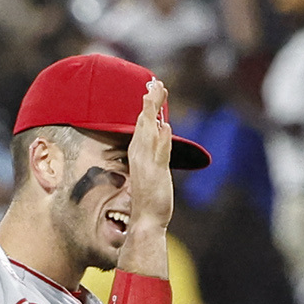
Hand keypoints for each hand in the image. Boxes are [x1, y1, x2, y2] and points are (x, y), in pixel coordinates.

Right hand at [121, 80, 178, 239]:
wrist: (145, 222)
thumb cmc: (150, 200)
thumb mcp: (154, 171)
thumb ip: (159, 151)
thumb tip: (164, 130)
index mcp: (139, 153)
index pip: (143, 124)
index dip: (148, 106)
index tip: (153, 88)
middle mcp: (140, 154)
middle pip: (144, 121)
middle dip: (150, 100)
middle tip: (155, 81)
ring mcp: (146, 162)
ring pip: (149, 129)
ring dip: (152, 110)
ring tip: (156, 90)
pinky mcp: (154, 171)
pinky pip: (158, 149)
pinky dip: (159, 136)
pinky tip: (163, 122)